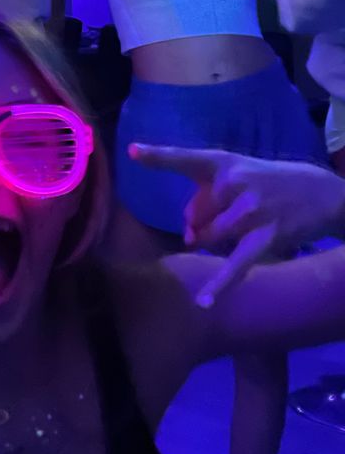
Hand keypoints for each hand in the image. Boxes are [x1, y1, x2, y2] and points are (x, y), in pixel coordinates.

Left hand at [129, 144, 344, 305]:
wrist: (323, 192)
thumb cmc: (267, 182)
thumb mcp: (236, 174)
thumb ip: (205, 198)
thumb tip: (189, 236)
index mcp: (223, 162)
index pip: (185, 158)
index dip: (158, 156)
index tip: (131, 151)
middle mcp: (235, 182)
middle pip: (194, 215)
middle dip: (202, 222)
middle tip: (231, 213)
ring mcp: (251, 209)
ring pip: (210, 237)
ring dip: (215, 240)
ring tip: (244, 226)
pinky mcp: (267, 236)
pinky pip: (237, 263)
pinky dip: (221, 284)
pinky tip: (204, 302)